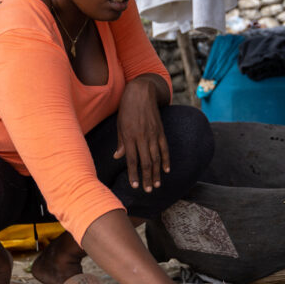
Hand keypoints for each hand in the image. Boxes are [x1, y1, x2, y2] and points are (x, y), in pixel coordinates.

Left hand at [114, 78, 169, 192]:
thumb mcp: (119, 125)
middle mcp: (142, 137)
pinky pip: (164, 148)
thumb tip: (118, 157)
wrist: (141, 92)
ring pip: (156, 158)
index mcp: (129, 137)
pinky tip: (166, 170)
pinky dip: (166, 160)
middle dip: (146, 178)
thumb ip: (120, 142)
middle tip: (147, 190)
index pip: (131, 160)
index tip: (135, 186)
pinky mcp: (161, 131)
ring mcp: (153, 134)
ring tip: (156, 185)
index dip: (134, 174)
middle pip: (145, 162)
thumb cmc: (126, 109)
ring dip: (156, 173)